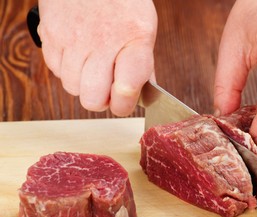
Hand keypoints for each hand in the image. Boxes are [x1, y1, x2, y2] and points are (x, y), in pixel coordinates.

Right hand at [38, 0, 157, 115]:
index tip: (124, 102)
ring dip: (82, 84)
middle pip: (93, 99)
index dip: (124, 104)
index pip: (126, 90)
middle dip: (101, 100)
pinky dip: (66, 69)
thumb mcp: (143, 30)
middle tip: (106, 87)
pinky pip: (55, 70)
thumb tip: (141, 96)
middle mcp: (102, 42)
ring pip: (72, 88)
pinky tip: (77, 53)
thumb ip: (143, 66)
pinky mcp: (50, 34)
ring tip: (91, 65)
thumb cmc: (122, 2)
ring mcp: (72, 39)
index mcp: (134, 41)